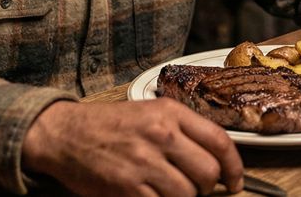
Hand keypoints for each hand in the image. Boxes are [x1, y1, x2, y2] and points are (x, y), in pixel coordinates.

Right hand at [22, 99, 243, 195]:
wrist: (65, 134)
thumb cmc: (109, 125)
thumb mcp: (150, 113)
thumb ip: (183, 131)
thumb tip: (216, 161)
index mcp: (170, 112)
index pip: (220, 141)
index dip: (234, 167)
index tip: (235, 181)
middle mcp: (161, 134)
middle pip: (208, 172)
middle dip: (207, 187)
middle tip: (197, 188)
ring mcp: (144, 161)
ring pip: (187, 194)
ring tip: (169, 190)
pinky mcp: (128, 186)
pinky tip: (152, 195)